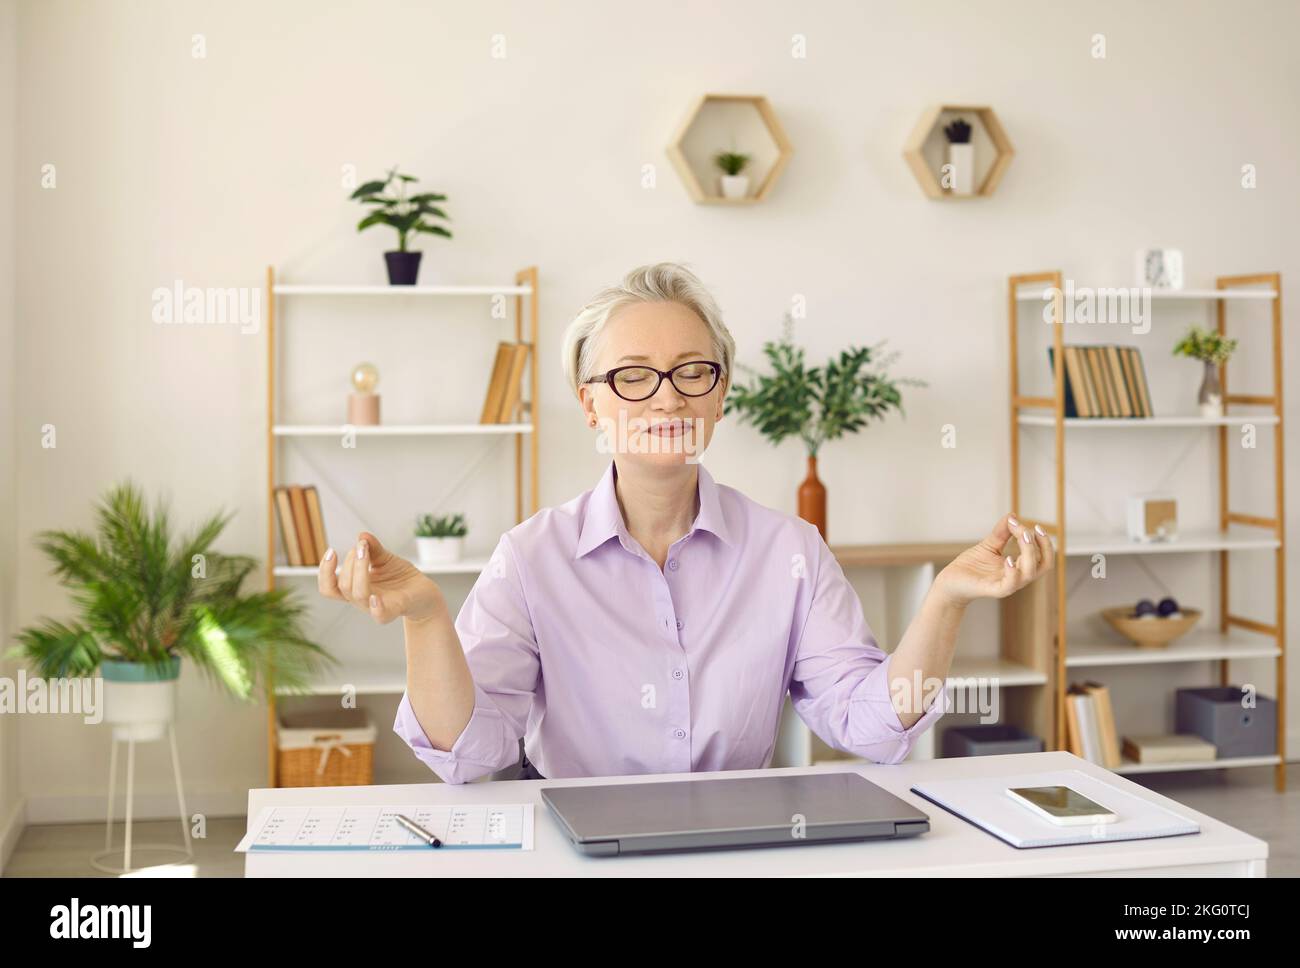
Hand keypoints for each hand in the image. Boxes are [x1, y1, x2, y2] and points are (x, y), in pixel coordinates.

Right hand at [318, 531, 443, 624]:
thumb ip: (372, 548)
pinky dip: (376, 607)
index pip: (329, 588)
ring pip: (358, 594)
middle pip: (343, 585)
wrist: (423, 590)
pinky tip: (375, 596)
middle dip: (350, 561)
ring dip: (358, 570)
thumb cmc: (399, 576)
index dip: (324, 572)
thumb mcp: (384, 558)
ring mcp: (377, 605)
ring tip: (365, 551)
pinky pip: (381, 615)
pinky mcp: (396, 608)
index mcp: (355, 588)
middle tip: (362, 546)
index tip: (331, 551)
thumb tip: (362, 535)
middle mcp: (362, 599)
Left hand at [934, 513, 1054, 607]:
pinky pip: (1010, 584)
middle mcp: (1018, 577)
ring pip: (1029, 573)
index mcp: (1020, 567)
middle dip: (1042, 545)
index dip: (1042, 540)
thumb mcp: (989, 545)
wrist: (950, 581)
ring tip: (1023, 536)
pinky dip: (1012, 571)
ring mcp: (1007, 585)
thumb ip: (1001, 532)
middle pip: (1043, 565)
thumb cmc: (971, 566)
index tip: (1027, 523)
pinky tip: (1008, 558)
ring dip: (1029, 552)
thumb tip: (1012, 515)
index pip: (1043, 557)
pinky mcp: (993, 590)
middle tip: (1031, 529)